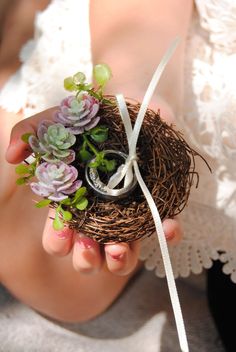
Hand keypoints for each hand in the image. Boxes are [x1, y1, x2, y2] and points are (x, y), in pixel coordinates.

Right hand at [6, 108, 181, 275]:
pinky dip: (167, 234)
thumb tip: (12, 155)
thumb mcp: (57, 120)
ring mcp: (129, 214)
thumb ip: (30, 134)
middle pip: (89, 254)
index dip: (59, 242)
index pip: (61, 236)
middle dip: (86, 259)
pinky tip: (168, 227)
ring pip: (123, 253)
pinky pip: (163, 228)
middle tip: (89, 248)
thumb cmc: (92, 118)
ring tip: (118, 249)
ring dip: (120, 260)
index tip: (64, 234)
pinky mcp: (157, 204)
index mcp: (74, 204)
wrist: (131, 105)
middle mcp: (100, 216)